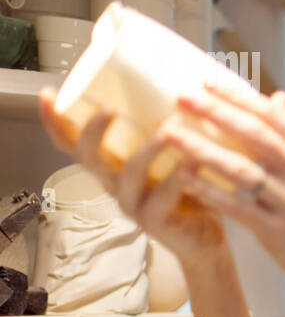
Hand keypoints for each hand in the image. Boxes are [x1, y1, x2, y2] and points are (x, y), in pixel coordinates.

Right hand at [36, 84, 228, 268]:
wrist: (205, 237)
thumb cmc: (188, 189)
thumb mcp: (170, 152)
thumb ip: (169, 125)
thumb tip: (184, 79)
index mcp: (113, 163)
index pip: (72, 142)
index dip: (56, 121)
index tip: (47, 94)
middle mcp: (116, 182)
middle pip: (90, 157)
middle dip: (94, 131)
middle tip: (109, 109)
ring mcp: (134, 204)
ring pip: (129, 176)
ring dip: (147, 151)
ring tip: (168, 131)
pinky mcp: (158, 221)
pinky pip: (163, 201)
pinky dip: (177, 182)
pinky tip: (191, 166)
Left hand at [156, 81, 284, 307]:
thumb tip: (276, 99)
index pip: (272, 116)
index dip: (237, 97)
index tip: (205, 82)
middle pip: (253, 134)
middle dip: (214, 112)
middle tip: (180, 96)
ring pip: (240, 169)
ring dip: (201, 148)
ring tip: (171, 134)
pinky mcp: (278, 231)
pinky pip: (237, 206)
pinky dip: (209, 190)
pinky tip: (185, 178)